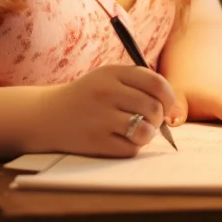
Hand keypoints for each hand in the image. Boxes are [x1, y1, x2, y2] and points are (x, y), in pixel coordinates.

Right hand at [30, 65, 175, 157]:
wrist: (48, 116)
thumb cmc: (87, 98)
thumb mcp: (108, 79)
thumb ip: (138, 85)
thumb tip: (174, 109)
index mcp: (112, 73)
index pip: (156, 82)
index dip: (168, 97)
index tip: (166, 106)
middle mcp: (106, 92)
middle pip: (154, 108)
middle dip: (158, 119)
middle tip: (149, 121)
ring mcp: (100, 118)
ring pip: (146, 130)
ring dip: (147, 135)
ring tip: (137, 132)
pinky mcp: (96, 142)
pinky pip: (131, 149)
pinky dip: (131, 147)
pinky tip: (119, 140)